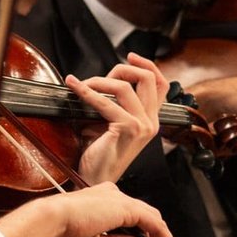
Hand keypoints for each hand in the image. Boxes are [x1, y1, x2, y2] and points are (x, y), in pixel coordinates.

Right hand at [0, 182, 180, 236]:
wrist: (50, 220)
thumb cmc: (60, 231)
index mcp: (102, 200)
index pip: (131, 217)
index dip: (143, 235)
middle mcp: (113, 195)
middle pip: (145, 216)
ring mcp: (121, 200)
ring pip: (153, 219)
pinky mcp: (127, 208)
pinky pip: (154, 225)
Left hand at [72, 55, 167, 183]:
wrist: (92, 180)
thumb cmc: (98, 155)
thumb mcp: (109, 123)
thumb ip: (112, 104)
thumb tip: (98, 81)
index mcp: (150, 120)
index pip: (161, 85)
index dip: (148, 65)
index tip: (130, 56)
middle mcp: (151, 122)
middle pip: (147, 78)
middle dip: (121, 69)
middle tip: (99, 77)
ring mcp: (142, 126)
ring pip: (125, 86)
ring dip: (99, 80)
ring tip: (82, 85)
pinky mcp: (128, 129)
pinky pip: (105, 102)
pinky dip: (87, 92)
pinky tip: (75, 86)